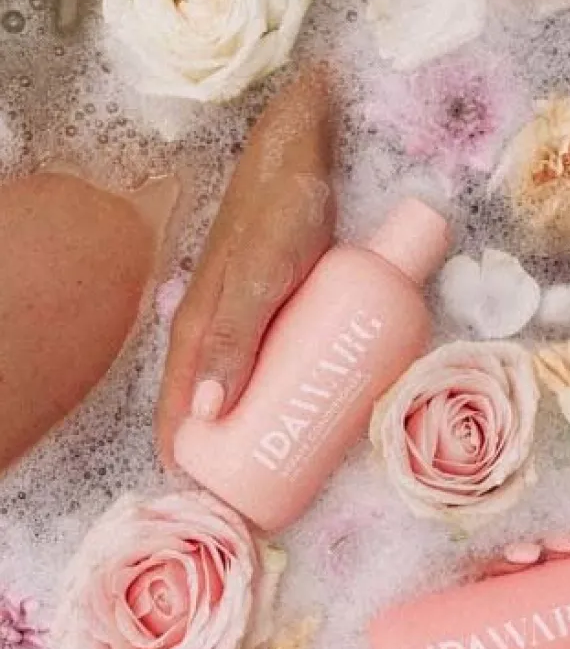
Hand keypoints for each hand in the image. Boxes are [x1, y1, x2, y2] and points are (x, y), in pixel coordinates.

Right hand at [156, 65, 335, 465]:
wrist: (303, 150)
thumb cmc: (280, 212)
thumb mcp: (259, 280)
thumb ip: (235, 340)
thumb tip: (208, 415)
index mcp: (196, 329)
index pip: (181, 408)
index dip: (189, 455)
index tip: (210, 498)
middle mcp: (215, 328)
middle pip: (215, 406)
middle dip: (232, 451)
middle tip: (265, 488)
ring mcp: (246, 317)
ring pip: (246, 385)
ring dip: (259, 423)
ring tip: (288, 460)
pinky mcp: (276, 304)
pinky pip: (275, 359)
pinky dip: (285, 389)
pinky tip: (309, 404)